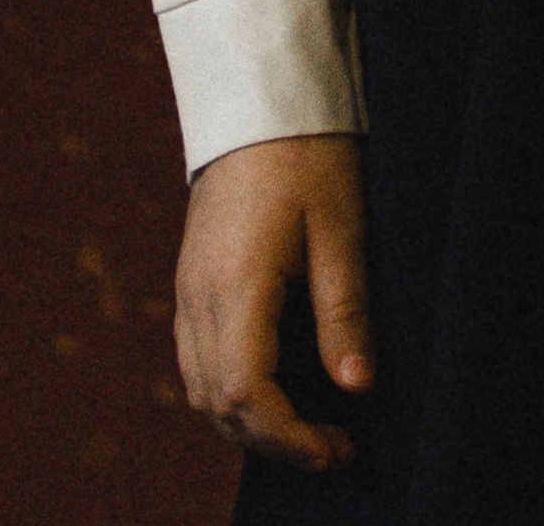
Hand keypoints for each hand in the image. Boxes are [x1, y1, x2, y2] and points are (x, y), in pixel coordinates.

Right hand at [173, 132, 371, 471]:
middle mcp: (197, 297)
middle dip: (272, 441)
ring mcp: (187, 289)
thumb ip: (344, 311)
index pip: (244, 394)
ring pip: (198, 389)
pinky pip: (196, 360)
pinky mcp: (191, 280)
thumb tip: (356, 387)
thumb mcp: (341, 226)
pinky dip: (229, 393)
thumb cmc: (308, 151)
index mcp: (234, 286)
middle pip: (215, 404)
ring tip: (310, 428)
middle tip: (335, 447)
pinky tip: (273, 390)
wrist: (258, 95)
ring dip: (247, 423)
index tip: (338, 448)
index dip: (288, 437)